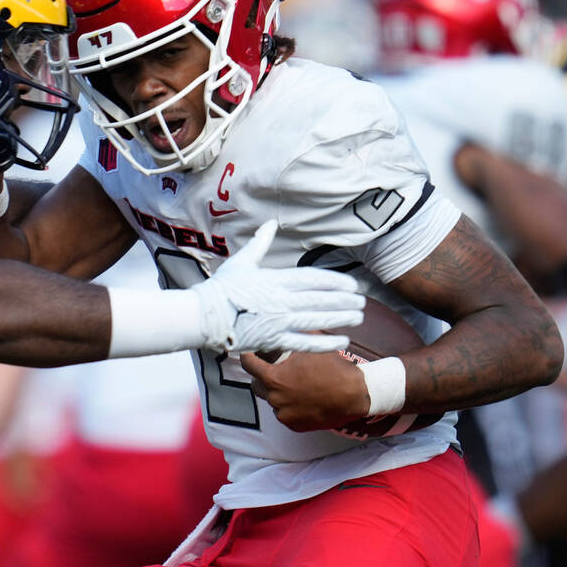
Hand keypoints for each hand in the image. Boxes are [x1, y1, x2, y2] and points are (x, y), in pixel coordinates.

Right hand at [190, 221, 364, 353]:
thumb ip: (260, 243)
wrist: (203, 316)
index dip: (335, 282)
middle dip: (344, 301)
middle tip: (363, 301)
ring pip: (318, 320)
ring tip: (358, 317)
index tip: (352, 285)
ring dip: (341, 318)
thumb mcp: (242, 261)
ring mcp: (279, 322)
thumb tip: (270, 224)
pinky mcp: (273, 340)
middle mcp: (281, 301)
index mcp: (275, 280)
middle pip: (321, 300)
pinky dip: (325, 343)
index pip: (313, 280)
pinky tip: (342, 340)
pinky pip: (305, 343)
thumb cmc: (221, 288)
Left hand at [240, 349, 370, 430]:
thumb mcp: (310, 348)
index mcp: (274, 378)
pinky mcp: (294, 425)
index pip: (249, 365)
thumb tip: (283, 326)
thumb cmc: (333, 369)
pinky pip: (284, 413)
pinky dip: (289, 406)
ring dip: (277, 392)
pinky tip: (302, 397)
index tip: (250, 352)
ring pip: (272, 400)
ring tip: (294, 384)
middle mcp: (275, 398)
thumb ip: (293, 339)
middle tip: (275, 369)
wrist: (355, 394)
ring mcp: (284, 414)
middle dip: (263, 376)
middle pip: (257, 384)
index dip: (248, 356)